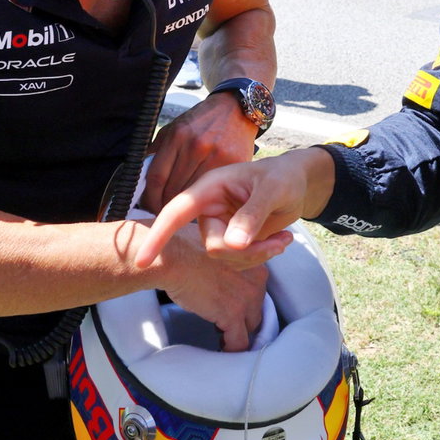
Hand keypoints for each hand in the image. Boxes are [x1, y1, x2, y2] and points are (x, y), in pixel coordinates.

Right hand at [134, 148, 331, 267]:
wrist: (296, 183)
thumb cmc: (283, 177)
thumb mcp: (273, 191)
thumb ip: (252, 215)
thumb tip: (233, 245)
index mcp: (209, 189)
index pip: (176, 212)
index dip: (158, 236)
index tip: (142, 261)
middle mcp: (209, 208)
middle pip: (212, 245)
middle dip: (244, 252)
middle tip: (279, 244)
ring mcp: (220, 225)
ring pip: (226, 257)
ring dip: (256, 255)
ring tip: (282, 240)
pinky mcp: (232, 238)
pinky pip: (238, 259)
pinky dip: (261, 256)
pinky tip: (280, 241)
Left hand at [141, 91, 257, 212]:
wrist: (235, 109)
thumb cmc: (201, 121)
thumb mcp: (174, 128)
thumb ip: (157, 151)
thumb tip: (141, 180)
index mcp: (177, 136)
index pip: (156, 177)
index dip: (149, 197)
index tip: (147, 206)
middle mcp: (196, 146)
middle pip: (173, 189)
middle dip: (164, 205)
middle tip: (162, 212)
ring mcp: (217, 155)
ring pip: (193, 194)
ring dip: (185, 207)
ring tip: (181, 210)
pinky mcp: (234, 163)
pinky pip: (214, 190)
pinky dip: (206, 199)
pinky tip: (202, 200)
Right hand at [151, 223, 273, 351]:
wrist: (175, 257)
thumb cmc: (186, 249)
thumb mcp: (219, 247)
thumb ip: (230, 261)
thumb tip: (222, 274)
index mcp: (255, 261)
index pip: (257, 289)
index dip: (244, 300)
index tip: (232, 305)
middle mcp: (257, 280)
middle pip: (256, 309)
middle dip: (242, 317)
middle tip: (225, 321)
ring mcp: (247, 299)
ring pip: (250, 327)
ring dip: (237, 333)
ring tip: (222, 336)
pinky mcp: (233, 315)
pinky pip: (239, 343)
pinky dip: (231, 349)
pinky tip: (221, 348)